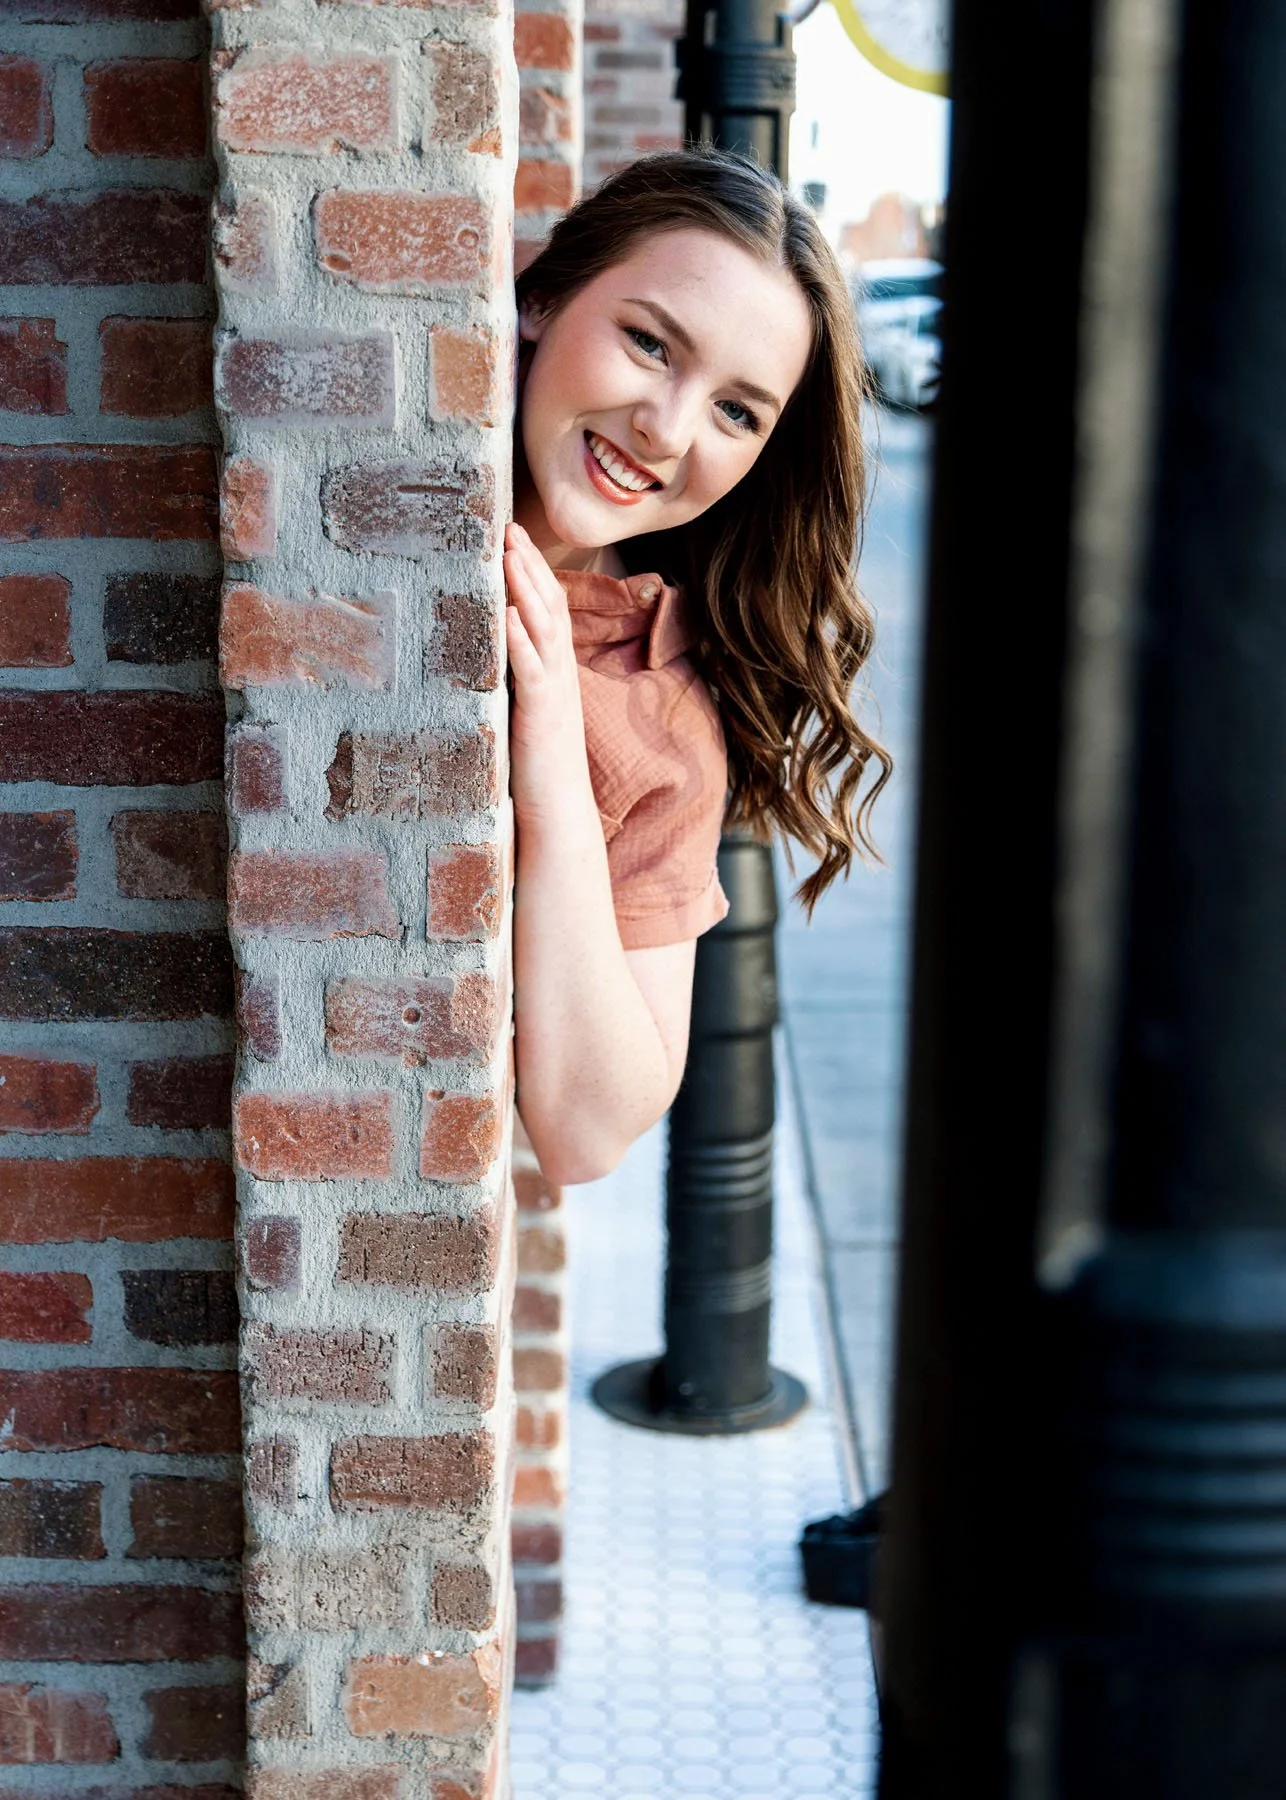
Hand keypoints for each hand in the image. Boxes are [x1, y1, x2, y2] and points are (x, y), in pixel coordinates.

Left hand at [504, 522, 594, 826]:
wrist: (559, 816)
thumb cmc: (538, 771)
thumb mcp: (525, 715)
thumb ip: (513, 684)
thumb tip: (486, 657)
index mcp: (555, 674)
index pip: (549, 611)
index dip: (534, 573)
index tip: (513, 540)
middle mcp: (560, 677)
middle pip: (549, 608)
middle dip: (529, 566)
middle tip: (508, 528)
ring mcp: (554, 695)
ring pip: (543, 630)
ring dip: (525, 589)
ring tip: (508, 555)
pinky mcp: (541, 717)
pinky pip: (532, 672)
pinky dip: (521, 641)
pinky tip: (508, 615)